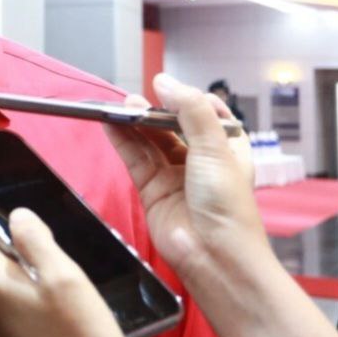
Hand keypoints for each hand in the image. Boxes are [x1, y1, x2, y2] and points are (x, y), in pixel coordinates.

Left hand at [0, 209, 125, 336]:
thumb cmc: (80, 331)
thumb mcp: (66, 277)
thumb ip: (36, 241)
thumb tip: (15, 215)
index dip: (1, 234)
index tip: (30, 240)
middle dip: (21, 265)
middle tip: (58, 275)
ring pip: (8, 297)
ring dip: (28, 293)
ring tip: (62, 302)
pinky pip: (17, 322)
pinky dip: (33, 317)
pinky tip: (58, 326)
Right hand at [103, 73, 264, 277]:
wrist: (214, 255)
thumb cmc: (226, 204)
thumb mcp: (215, 147)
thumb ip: (189, 110)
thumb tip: (164, 81)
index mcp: (227, 148)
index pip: (207, 115)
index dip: (189, 101)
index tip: (169, 88)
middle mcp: (200, 161)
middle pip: (172, 126)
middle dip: (154, 111)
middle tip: (133, 99)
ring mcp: (174, 176)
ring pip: (150, 141)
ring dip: (134, 124)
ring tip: (117, 107)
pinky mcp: (151, 190)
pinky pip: (134, 159)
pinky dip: (121, 141)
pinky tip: (110, 125)